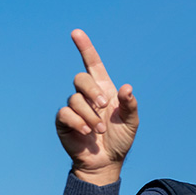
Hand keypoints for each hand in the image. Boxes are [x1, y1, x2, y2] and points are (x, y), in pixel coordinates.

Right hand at [55, 29, 139, 184]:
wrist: (107, 161)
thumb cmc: (120, 139)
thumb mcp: (131, 122)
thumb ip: (130, 104)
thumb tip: (126, 88)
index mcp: (103, 89)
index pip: (92, 63)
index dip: (85, 47)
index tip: (76, 32)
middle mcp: (87, 95)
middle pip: (81, 79)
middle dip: (92, 91)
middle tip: (103, 107)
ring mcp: (74, 107)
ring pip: (75, 99)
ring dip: (90, 116)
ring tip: (100, 131)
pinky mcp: (64, 121)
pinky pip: (66, 114)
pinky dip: (78, 122)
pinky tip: (86, 132)